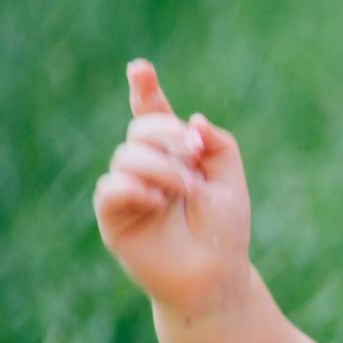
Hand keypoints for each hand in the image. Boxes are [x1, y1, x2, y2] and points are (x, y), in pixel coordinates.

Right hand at [93, 59, 252, 315]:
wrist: (216, 274)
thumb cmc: (224, 229)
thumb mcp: (232, 179)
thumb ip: (218, 143)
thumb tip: (193, 121)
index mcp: (174, 155)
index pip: (153, 116)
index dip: (145, 90)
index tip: (140, 67)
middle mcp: (147, 169)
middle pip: (141, 129)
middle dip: (169, 135)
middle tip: (195, 155)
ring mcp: (128, 191)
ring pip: (128, 156)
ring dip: (164, 168)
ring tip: (188, 190)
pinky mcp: (113, 217)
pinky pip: (110, 188)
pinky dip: (136, 188)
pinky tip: (158, 201)